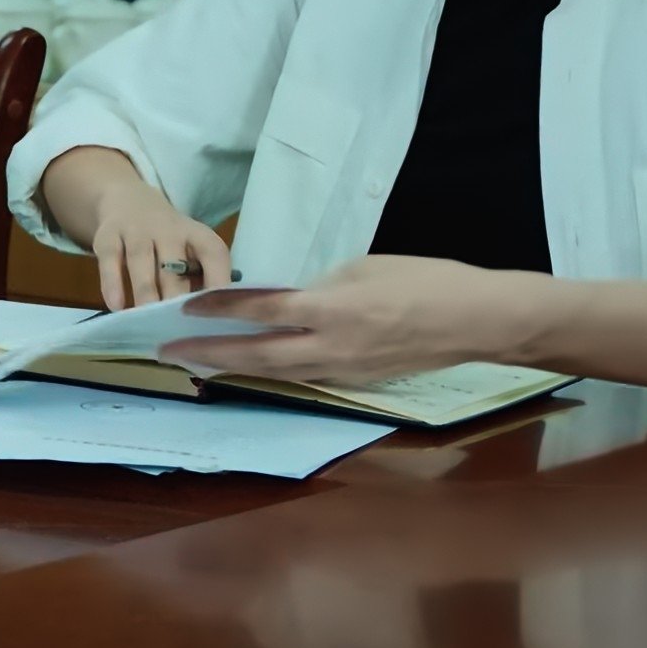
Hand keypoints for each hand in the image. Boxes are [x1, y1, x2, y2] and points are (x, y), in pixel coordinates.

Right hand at [42, 147, 230, 308]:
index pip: (213, 253)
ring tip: (146, 319)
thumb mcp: (188, 250)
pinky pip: (110, 259)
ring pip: (141, 260)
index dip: (218, 279)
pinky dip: (112, 282)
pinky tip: (115, 305)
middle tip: (177, 326)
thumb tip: (204, 315)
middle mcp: (168, 229)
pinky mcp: (108, 235)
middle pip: (174, 263)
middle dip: (175, 295)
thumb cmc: (167, 241)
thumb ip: (198, 279)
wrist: (128, 202)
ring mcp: (136, 230)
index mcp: (196, 235)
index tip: (217, 308)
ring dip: (145, 291)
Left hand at [165, 255, 527, 385]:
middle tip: (167, 352)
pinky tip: (253, 368)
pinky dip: (274, 373)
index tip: (185, 308)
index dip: (220, 309)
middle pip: (258, 355)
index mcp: (333, 309)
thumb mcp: (366, 267)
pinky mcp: (358, 381)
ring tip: (198, 364)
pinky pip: (306, 378)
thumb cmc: (428, 281)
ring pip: (278, 373)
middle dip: (209, 354)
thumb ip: (323, 284)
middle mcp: (332, 347)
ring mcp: (345, 370)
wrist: (479, 320)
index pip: (262, 310)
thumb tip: (291, 296)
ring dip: (235, 369)